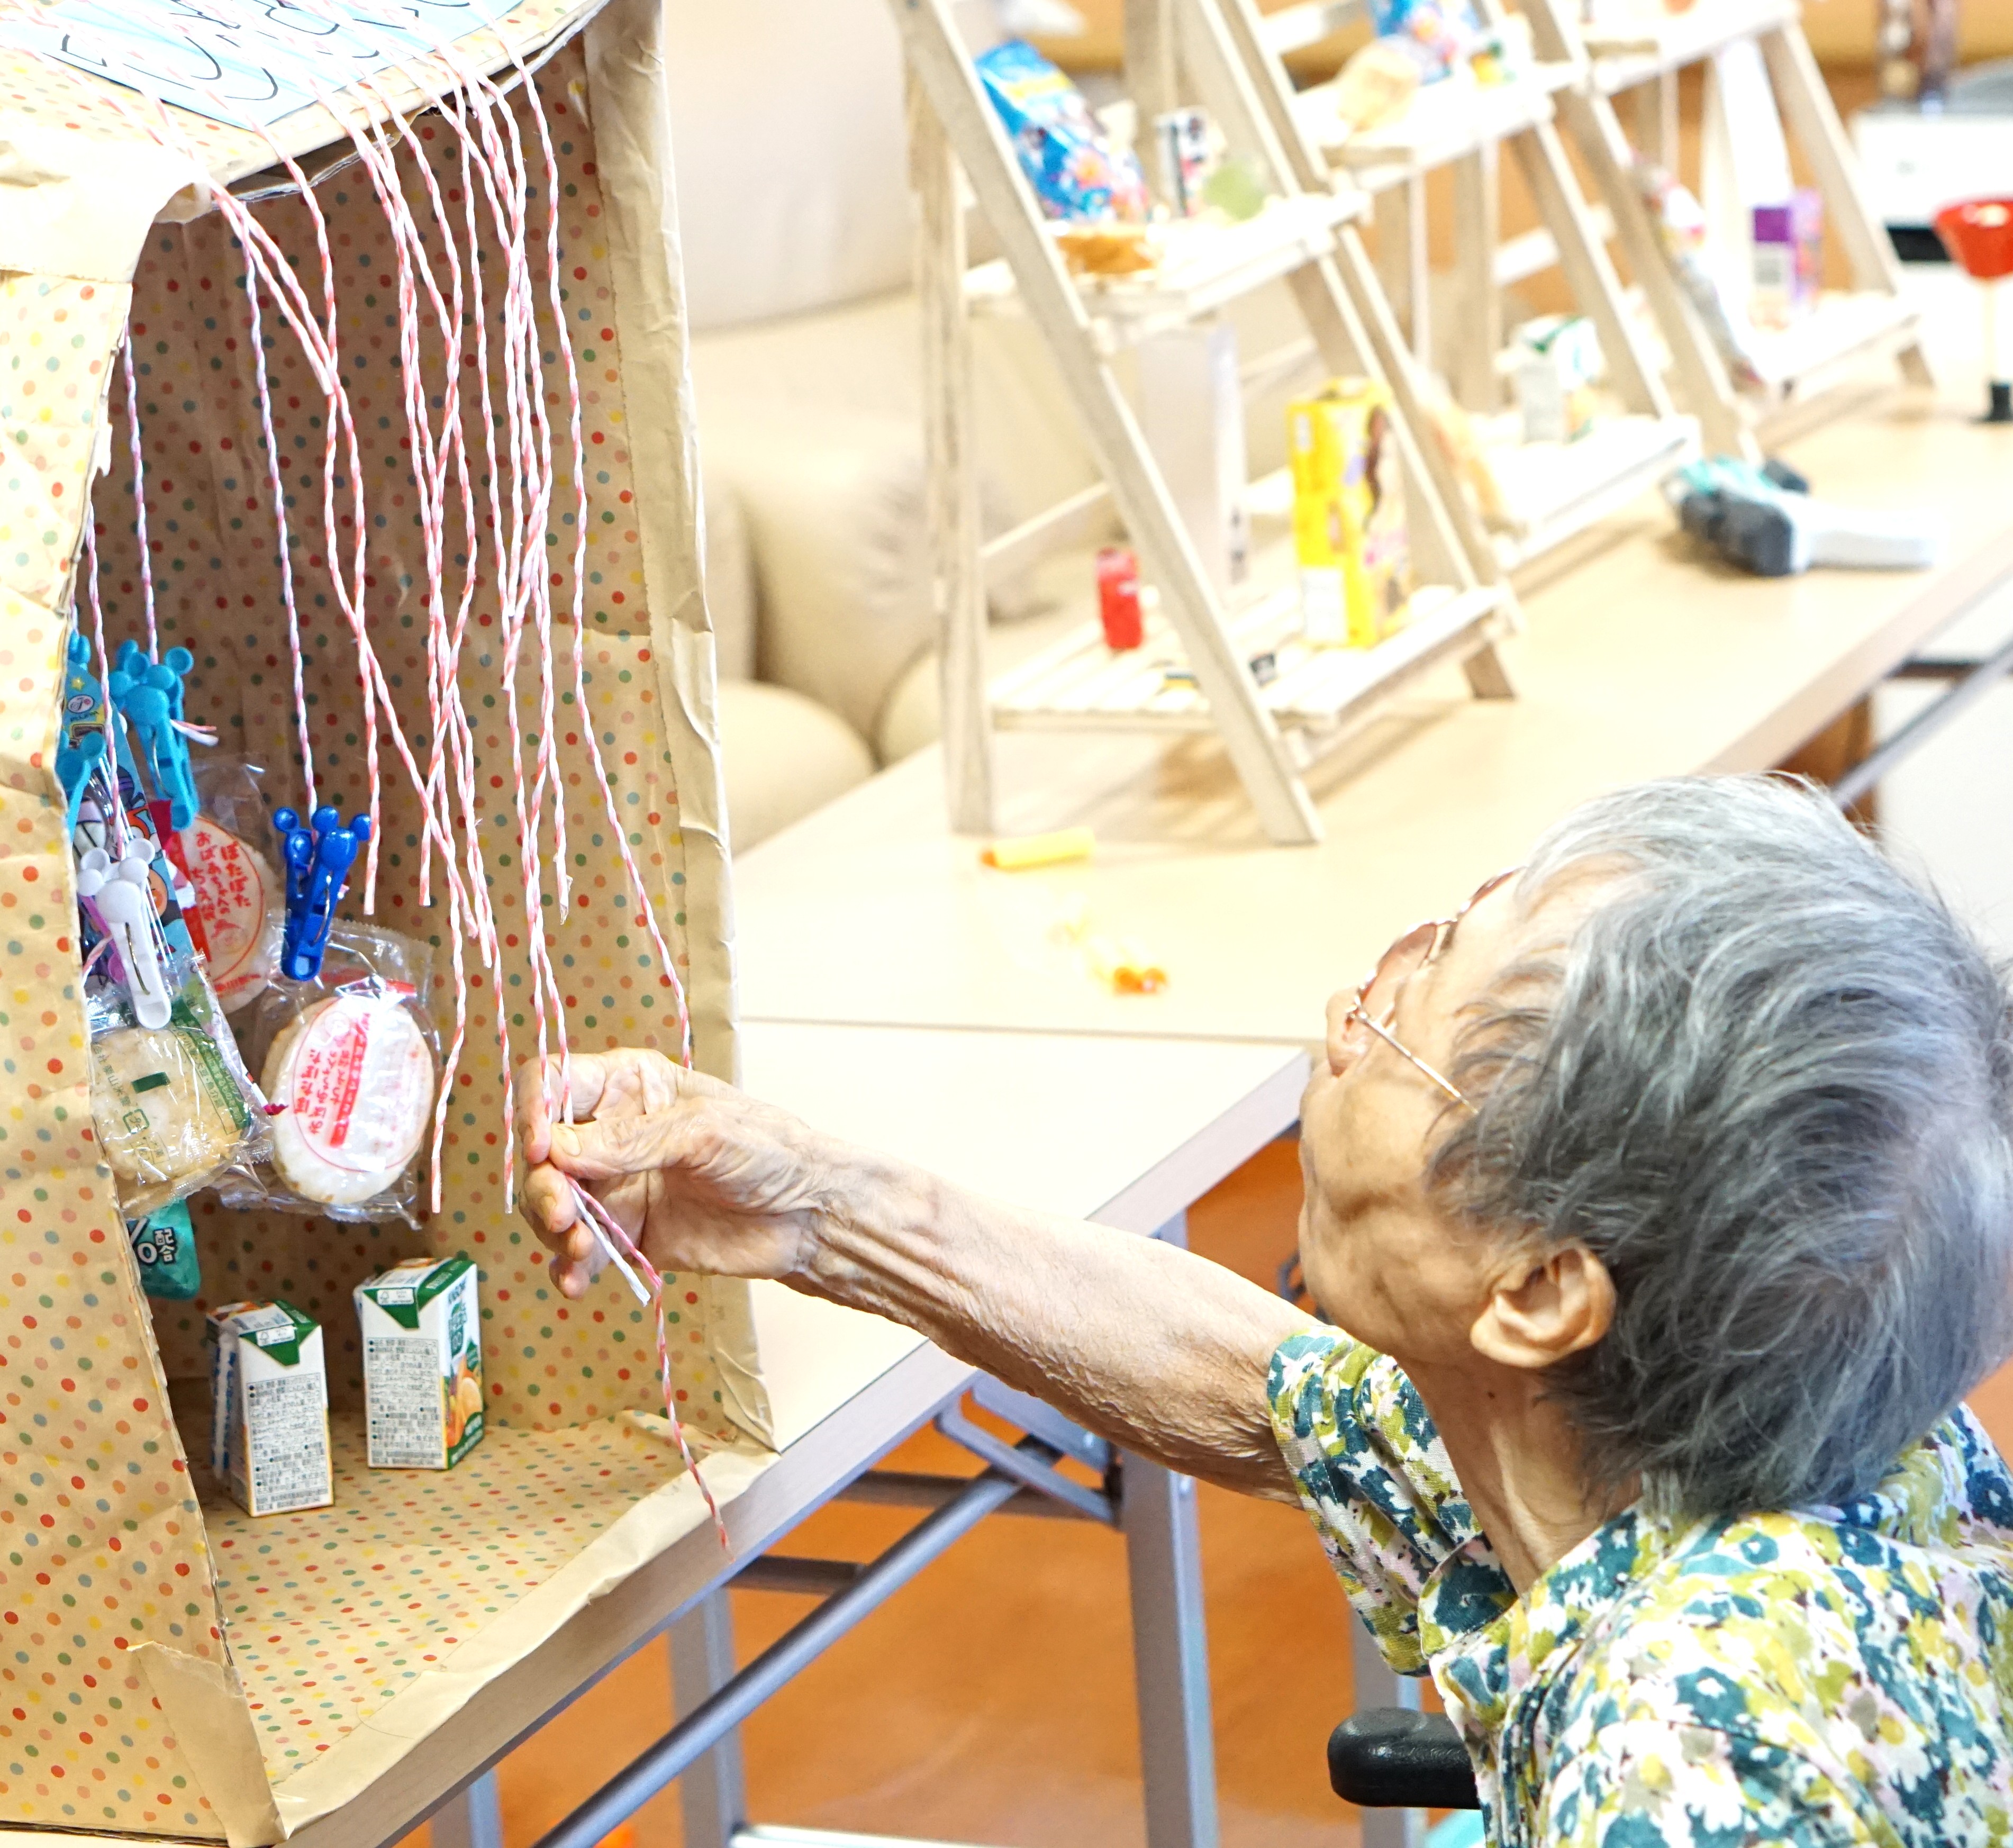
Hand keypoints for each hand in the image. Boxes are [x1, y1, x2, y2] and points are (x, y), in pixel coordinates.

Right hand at [517, 1049, 830, 1297]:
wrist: (807, 1216)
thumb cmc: (770, 1151)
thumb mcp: (703, 1133)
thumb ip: (630, 1142)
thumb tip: (557, 1149)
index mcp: (631, 1085)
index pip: (553, 1082)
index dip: (533, 1110)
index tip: (539, 1148)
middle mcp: (611, 1133)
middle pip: (543, 1152)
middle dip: (543, 1185)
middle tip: (562, 1214)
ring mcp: (615, 1186)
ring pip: (552, 1204)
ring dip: (555, 1230)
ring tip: (581, 1250)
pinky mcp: (625, 1235)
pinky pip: (579, 1253)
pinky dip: (569, 1268)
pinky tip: (575, 1281)